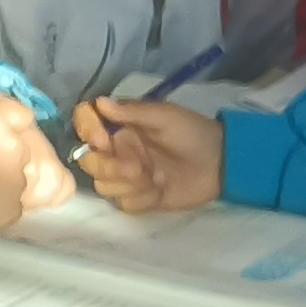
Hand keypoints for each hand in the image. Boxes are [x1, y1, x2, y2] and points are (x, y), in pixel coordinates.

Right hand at [74, 95, 224, 215]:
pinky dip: (141, 199)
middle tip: (139, 167)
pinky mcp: (137, 198)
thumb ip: (132, 111)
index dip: (86, 131)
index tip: (103, 140)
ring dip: (128, 184)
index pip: (85, 122)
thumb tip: (100, 102)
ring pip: (102, 185)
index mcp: (120, 126)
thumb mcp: (164, 116)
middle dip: (111, 167)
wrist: (220, 164)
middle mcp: (117, 150)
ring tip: (156, 179)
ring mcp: (125, 177)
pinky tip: (159, 191)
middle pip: (89, 161)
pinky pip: (122, 203)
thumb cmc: (192, 133)